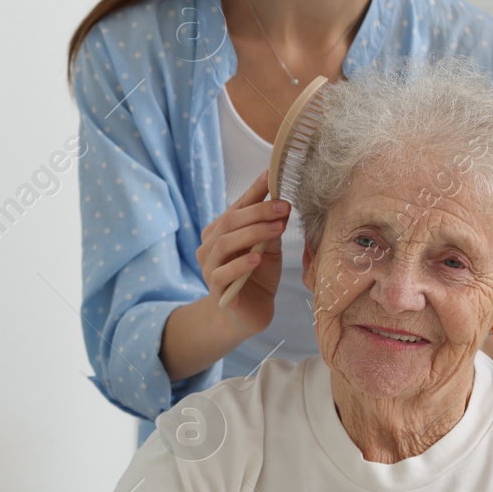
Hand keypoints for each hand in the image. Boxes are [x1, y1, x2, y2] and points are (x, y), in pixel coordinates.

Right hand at [196, 169, 290, 336]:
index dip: (253, 192)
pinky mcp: (215, 289)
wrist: (249, 315)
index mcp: (220, 232)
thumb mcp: (269, 249)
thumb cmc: (258, 278)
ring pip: (224, 243)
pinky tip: (256, 258)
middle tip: (282, 206)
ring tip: (276, 228)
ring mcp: (209, 267)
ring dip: (252, 233)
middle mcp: (210, 246)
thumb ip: (271, 230)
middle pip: (229, 222)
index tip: (271, 177)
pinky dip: (240, 264)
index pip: (236, 207)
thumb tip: (283, 206)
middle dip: (257, 212)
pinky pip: (223, 273)